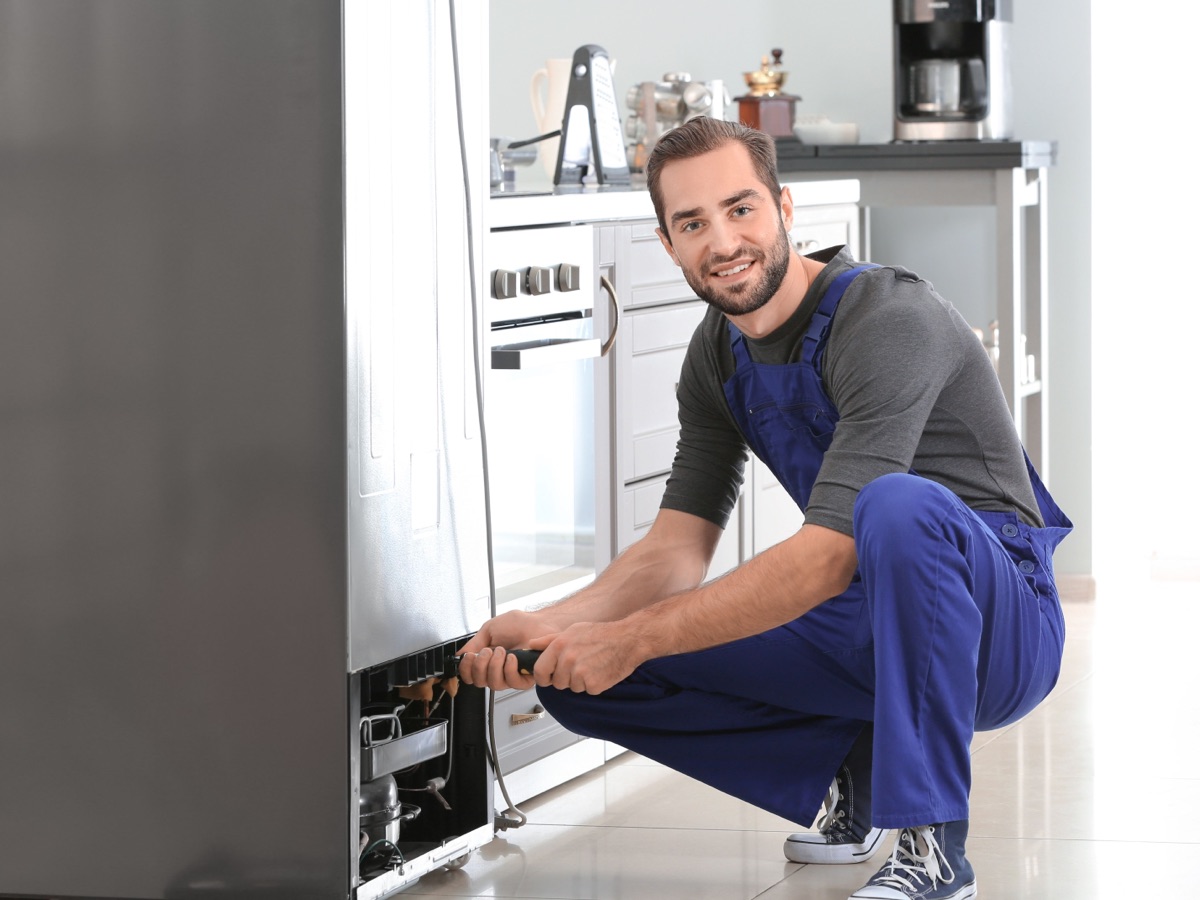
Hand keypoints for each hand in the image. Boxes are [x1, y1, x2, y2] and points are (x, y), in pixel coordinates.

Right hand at [457, 610, 557, 690]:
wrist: (538, 623)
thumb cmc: (519, 624)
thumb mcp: (489, 630)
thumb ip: (473, 644)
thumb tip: (459, 655)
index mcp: (488, 660)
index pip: (470, 675)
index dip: (466, 669)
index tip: (468, 657)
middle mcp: (498, 670)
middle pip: (479, 682)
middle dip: (480, 665)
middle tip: (487, 652)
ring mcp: (511, 675)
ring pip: (494, 684)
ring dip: (494, 666)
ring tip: (501, 652)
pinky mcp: (526, 678)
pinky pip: (512, 683)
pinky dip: (509, 669)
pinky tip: (512, 658)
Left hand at [532, 622, 647, 694]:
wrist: (628, 639)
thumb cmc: (601, 633)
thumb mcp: (573, 630)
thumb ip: (549, 640)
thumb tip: (531, 645)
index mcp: (559, 646)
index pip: (539, 671)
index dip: (543, 677)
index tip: (548, 677)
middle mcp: (568, 660)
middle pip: (556, 683)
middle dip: (565, 678)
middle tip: (580, 665)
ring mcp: (580, 674)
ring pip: (572, 688)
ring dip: (580, 681)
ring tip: (592, 665)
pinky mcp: (594, 685)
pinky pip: (587, 691)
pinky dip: (593, 685)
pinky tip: (600, 671)